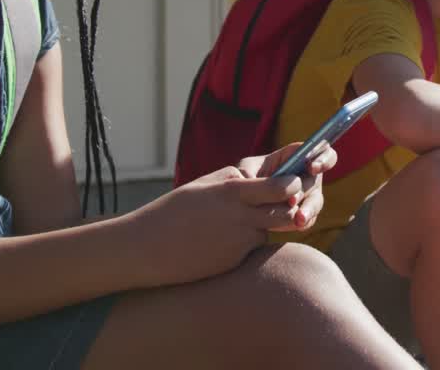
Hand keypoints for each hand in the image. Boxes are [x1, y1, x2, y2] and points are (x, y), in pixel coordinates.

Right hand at [124, 164, 305, 287]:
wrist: (144, 247)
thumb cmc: (173, 212)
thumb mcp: (205, 187)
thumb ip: (236, 183)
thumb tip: (264, 179)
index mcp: (233, 188)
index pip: (281, 185)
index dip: (294, 185)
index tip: (296, 184)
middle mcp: (241, 213)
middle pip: (286, 210)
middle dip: (293, 208)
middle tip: (290, 206)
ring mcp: (239, 239)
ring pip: (270, 230)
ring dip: (265, 227)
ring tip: (235, 224)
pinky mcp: (234, 260)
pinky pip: (251, 250)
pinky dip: (243, 246)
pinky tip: (217, 245)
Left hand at [237, 141, 337, 229]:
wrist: (237, 208)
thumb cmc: (242, 181)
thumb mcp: (245, 171)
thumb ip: (256, 173)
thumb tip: (274, 181)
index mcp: (295, 157)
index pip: (320, 150)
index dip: (322, 157)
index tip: (311, 168)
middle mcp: (305, 175)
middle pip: (316, 179)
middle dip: (305, 190)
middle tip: (291, 200)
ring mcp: (307, 196)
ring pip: (316, 201)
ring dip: (309, 209)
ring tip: (298, 219)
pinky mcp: (304, 215)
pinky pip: (310, 219)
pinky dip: (303, 221)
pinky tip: (295, 224)